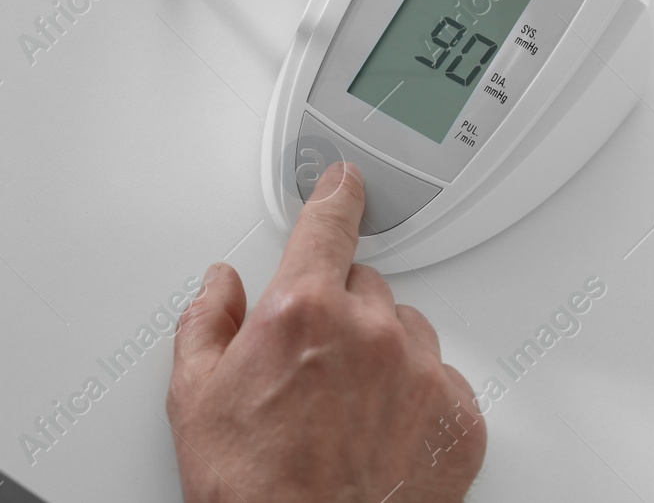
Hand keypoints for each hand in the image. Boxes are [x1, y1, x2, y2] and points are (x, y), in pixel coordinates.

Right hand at [167, 163, 486, 502]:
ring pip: (406, 330)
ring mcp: (421, 374)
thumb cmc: (252, 489)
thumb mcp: (194, 396)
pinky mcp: (459, 419)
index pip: (328, 225)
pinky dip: (417, 397)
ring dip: (382, 352)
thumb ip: (206, 321)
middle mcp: (370, 331)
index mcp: (302, 310)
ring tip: (346, 408)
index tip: (345, 181)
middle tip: (311, 367)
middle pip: (364, 286)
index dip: (336, 196)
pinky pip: (442, 380)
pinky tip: (381, 432)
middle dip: (339, 312)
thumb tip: (220, 287)